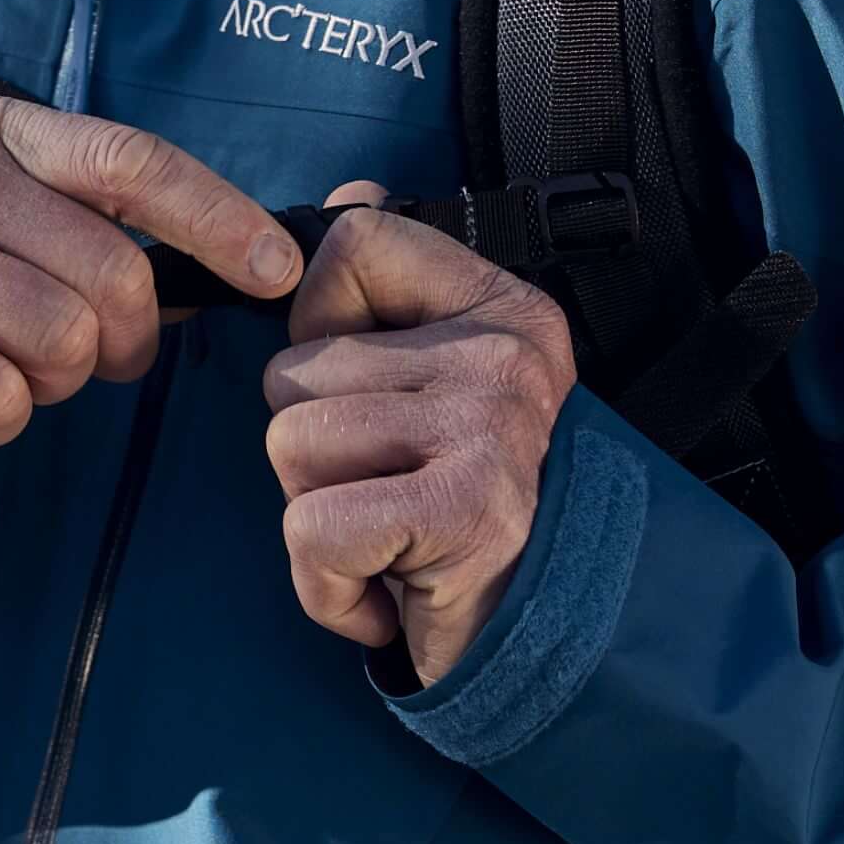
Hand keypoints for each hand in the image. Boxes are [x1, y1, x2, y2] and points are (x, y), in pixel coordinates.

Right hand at [0, 100, 298, 446]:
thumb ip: (58, 205)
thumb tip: (200, 269)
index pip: (131, 162)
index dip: (219, 218)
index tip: (278, 270)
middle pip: (112, 280)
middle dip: (122, 343)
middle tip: (88, 360)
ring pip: (59, 344)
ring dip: (51, 384)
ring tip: (1, 369)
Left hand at [263, 181, 578, 682]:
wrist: (553, 653)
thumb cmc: (470, 517)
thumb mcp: (439, 390)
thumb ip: (390, 290)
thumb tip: (351, 190)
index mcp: (506, 310)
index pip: (354, 242)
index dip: (320, 321)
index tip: (372, 393)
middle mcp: (505, 358)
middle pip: (295, 368)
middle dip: (312, 454)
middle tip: (392, 499)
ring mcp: (488, 430)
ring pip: (290, 444)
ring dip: (317, 517)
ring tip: (395, 541)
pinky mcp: (462, 512)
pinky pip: (310, 529)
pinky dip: (327, 586)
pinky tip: (389, 596)